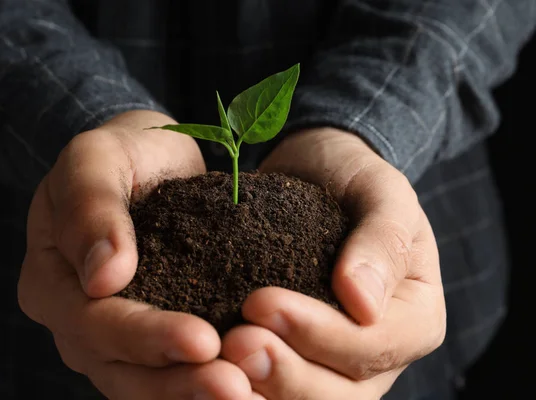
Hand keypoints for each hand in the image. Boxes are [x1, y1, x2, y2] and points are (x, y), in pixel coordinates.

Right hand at [18, 110, 252, 399]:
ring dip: (191, 395)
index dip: (145, 336)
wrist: (147, 162)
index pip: (92, 321)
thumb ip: (91, 208)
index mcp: (50, 280)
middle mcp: (74, 320)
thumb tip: (103, 276)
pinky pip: (166, 373)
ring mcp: (108, 336)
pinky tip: (248, 390)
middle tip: (234, 386)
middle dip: (176, 382)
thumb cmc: (122, 154)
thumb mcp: (97, 159)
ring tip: (246, 397)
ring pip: (143, 384)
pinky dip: (198, 386)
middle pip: (118, 367)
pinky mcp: (146, 338)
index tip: (203, 340)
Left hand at [221, 128, 445, 398]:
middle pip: (341, 394)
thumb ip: (383, 240)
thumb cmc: (352, 178)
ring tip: (218, 365)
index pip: (373, 346)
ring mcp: (338, 365)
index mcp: (415, 318)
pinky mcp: (298, 360)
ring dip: (263, 392)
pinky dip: (247, 390)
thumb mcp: (380, 190)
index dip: (318, 334)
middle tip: (233, 342)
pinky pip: (276, 390)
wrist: (316, 176)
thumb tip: (362, 303)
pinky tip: (210, 375)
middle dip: (286, 374)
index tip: (260, 301)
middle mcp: (381, 355)